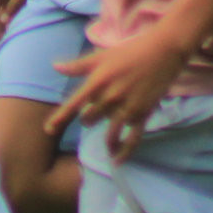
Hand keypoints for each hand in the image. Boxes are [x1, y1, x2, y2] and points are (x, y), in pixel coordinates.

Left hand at [45, 23, 193, 162]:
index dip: (59, 118)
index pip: (73, 104)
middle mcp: (110, 97)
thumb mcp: (101, 56)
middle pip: (89, 120)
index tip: (49, 130)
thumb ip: (78, 65)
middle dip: (88, 120)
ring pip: (109, 133)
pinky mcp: (143, 114)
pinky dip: (125, 152)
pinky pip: (132, 139)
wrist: (164, 51)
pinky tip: (118, 161)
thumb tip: (55, 66)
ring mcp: (127, 108)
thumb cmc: (130, 51)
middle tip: (92, 117)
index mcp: (97, 82)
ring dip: (106, 141)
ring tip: (107, 147)